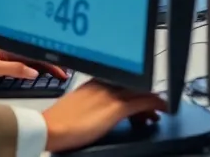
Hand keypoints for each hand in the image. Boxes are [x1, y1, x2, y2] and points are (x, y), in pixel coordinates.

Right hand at [43, 80, 166, 152]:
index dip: (134, 89)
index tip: (139, 97)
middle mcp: (104, 84)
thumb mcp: (77, 105)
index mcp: (94, 82)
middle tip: (152, 107)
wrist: (49, 128)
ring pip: (139, 92)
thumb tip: (95, 109)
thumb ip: (89, 102)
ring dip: (151, 101)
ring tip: (158, 110)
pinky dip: (154, 104)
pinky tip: (161, 109)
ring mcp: (110, 95)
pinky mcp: (115, 108)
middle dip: (144, 95)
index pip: (122, 81)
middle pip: (132, 86)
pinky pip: (141, 103)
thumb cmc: (57, 122)